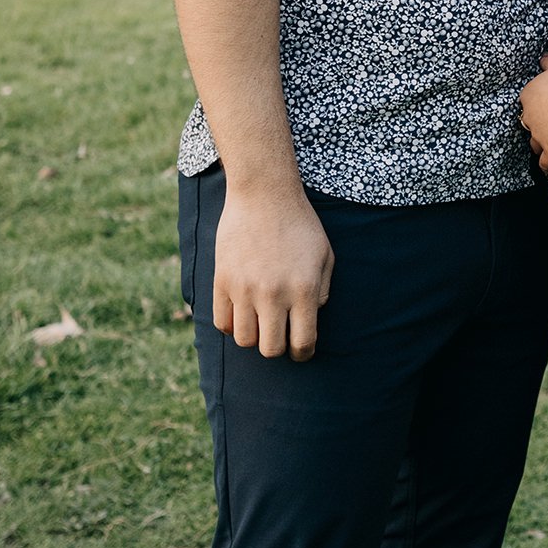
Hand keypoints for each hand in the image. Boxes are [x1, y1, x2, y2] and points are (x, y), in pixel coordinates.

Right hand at [212, 183, 334, 361]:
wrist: (264, 194)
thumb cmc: (300, 224)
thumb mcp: (325, 255)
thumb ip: (323, 291)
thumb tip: (311, 317)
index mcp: (303, 290)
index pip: (302, 343)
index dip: (302, 353)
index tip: (300, 350)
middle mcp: (273, 294)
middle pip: (270, 349)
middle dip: (277, 347)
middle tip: (279, 334)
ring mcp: (245, 289)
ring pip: (244, 340)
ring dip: (254, 336)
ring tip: (259, 322)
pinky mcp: (222, 280)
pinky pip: (222, 322)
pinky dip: (232, 324)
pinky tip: (241, 313)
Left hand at [519, 54, 547, 174]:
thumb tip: (544, 57)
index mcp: (529, 95)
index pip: (526, 104)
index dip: (535, 107)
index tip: (543, 109)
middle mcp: (530, 116)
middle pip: (528, 125)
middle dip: (537, 126)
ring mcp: (540, 135)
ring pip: (535, 144)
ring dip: (540, 145)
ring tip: (546, 147)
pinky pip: (545, 163)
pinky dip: (547, 168)